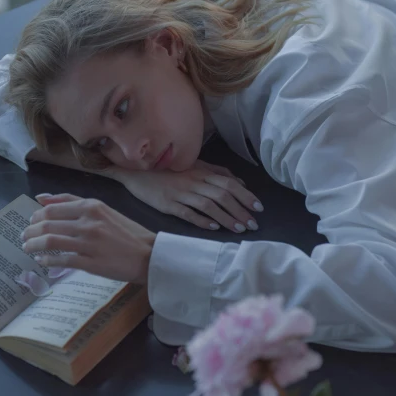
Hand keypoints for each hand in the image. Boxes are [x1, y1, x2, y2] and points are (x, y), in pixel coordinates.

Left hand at [22, 194, 155, 284]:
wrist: (148, 255)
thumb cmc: (126, 232)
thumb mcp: (102, 209)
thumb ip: (72, 202)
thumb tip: (41, 198)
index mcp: (91, 206)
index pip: (52, 208)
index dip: (36, 216)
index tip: (30, 223)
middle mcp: (89, 222)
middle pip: (47, 224)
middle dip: (30, 232)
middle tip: (24, 237)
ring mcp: (89, 243)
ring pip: (50, 242)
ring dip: (33, 246)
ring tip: (28, 249)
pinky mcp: (90, 263)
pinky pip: (61, 260)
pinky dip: (47, 260)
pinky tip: (42, 261)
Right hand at [115, 159, 262, 232]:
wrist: (137, 171)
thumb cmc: (167, 170)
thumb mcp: (193, 166)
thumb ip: (216, 172)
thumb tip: (240, 182)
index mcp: (200, 172)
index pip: (228, 183)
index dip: (245, 195)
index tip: (258, 208)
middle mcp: (193, 181)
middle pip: (222, 195)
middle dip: (240, 210)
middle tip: (252, 224)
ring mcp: (180, 193)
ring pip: (208, 205)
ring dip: (225, 217)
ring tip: (238, 229)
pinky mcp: (168, 204)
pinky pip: (187, 213)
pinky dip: (201, 220)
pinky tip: (213, 228)